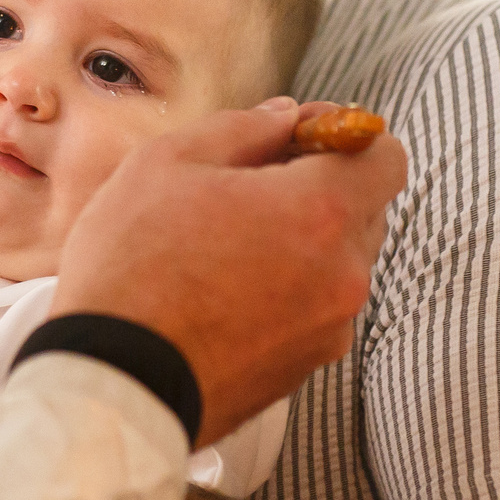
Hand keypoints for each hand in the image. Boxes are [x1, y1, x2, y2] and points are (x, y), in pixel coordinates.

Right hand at [54, 96, 406, 446]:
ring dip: (303, 246)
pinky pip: (315, 313)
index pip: (386, 157)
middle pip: (365, 211)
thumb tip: (283, 118)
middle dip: (321, 190)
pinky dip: (287, 294)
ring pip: (339, 265)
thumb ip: (241, 129)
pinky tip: (223, 295)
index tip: (297, 139)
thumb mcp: (168, 163)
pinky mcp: (304, 371)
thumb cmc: (132, 264)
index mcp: (321, 212)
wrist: (113, 381)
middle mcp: (344, 274)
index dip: (346, 136)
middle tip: (250, 189)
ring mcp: (329, 330)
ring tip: (227, 249)